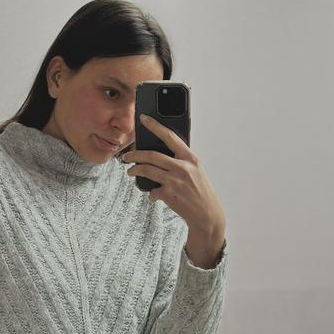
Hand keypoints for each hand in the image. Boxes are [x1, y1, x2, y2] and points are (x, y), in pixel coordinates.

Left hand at [122, 114, 225, 237]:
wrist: (207, 214)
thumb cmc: (201, 192)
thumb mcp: (196, 171)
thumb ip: (181, 161)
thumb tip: (161, 156)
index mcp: (191, 158)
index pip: (170, 136)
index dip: (155, 126)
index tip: (143, 119)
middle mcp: (183, 167)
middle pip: (151, 155)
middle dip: (135, 155)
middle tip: (127, 156)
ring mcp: (175, 180)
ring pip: (147, 170)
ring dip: (135, 170)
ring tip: (130, 171)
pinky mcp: (169, 194)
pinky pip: (152, 191)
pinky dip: (150, 193)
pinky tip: (153, 195)